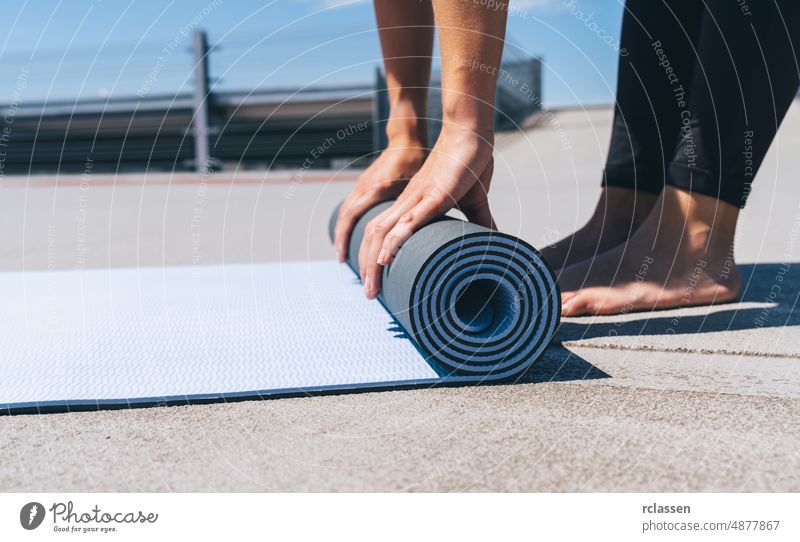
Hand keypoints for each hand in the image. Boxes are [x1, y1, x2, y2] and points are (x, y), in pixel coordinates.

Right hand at [333, 141, 427, 261]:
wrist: (406, 138)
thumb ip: (418, 206)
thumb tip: (436, 228)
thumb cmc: (416, 159)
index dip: (348, 240)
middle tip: (345, 265)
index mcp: (376, 188)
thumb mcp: (418, 183)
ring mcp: (361, 186)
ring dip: (343, 236)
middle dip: (344, 245)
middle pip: (345, 220)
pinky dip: (347, 226)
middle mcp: (364, 188)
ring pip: (345, 215)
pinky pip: (350, 209)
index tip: (348, 260)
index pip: (353, 217)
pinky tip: (351, 238)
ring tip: (345, 256)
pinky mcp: (363, 186)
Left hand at [359, 127, 495, 298]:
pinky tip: (384, 260)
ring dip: (373, 263)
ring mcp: (416, 200)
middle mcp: (407, 204)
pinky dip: (393, 242)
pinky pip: (407, 222)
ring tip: (372, 289)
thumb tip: (493, 239)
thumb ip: (480, 223)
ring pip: (382, 235)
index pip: (383, 234)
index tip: (376, 280)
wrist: (471, 135)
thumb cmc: (470, 163)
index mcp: (412, 205)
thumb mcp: (474, 201)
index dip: (374, 256)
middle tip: (370, 295)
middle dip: (367, 269)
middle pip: (374, 239)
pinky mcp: (432, 197)